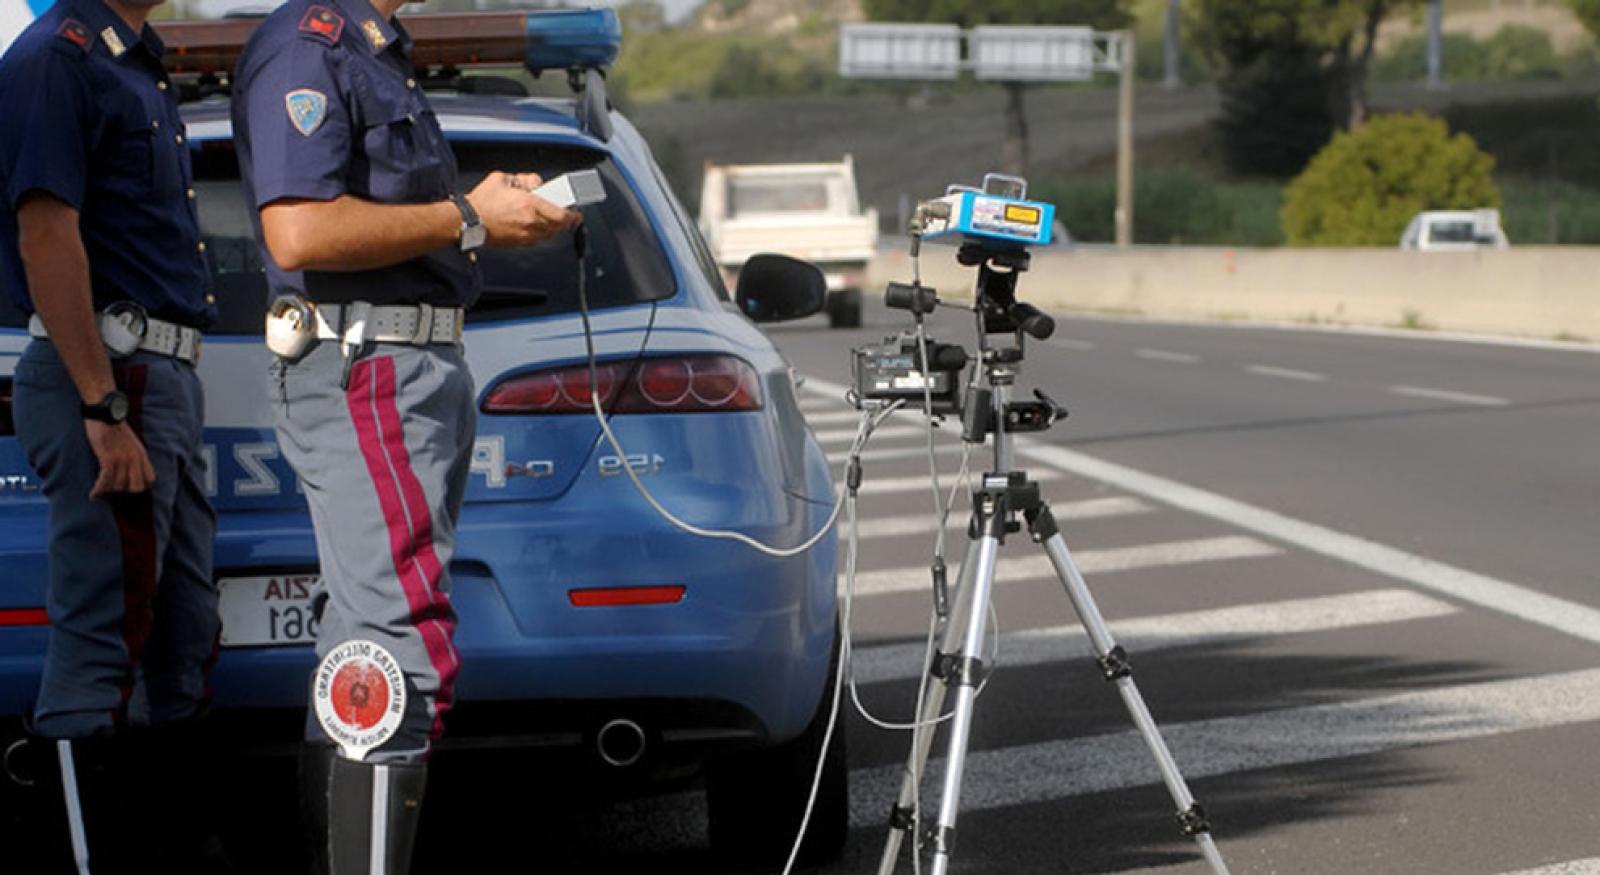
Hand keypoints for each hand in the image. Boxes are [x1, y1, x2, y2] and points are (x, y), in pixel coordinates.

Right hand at [85, 420, 154, 498]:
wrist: (104, 412)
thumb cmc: (114, 427)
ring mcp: (122, 459)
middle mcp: (135, 458)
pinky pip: (105, 481)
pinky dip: (99, 490)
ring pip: (118, 486)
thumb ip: (134, 456)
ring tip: (100, 488)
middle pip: (136, 488)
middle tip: (113, 487)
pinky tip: (93, 494)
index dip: (140, 486)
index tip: (128, 487)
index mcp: (142, 454)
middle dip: (124, 490)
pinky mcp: (108, 458)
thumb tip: (130, 472)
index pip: (150, 480)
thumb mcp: (131, 442)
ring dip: (108, 489)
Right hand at [467, 171, 583, 247]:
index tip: (576, 212)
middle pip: (560, 227)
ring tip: (548, 217)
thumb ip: (524, 179)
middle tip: (567, 214)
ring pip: (550, 234)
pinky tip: (535, 224)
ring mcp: (526, 235)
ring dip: (553, 226)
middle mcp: (531, 223)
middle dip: (566, 220)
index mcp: (530, 205)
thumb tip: (535, 184)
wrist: (468, 221)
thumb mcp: (503, 178)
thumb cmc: (482, 202)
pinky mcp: (519, 243)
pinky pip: (538, 239)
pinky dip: (541, 232)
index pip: (562, 215)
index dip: (573, 215)